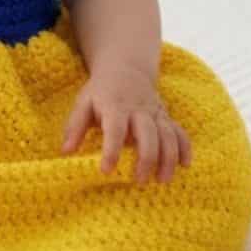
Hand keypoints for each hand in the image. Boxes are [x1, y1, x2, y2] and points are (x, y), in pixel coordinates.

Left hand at [60, 68, 191, 183]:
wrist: (126, 69)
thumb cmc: (101, 92)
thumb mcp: (83, 103)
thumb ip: (74, 126)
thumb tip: (65, 151)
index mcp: (115, 107)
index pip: (115, 129)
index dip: (111, 150)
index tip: (106, 171)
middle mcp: (138, 110)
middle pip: (149, 134)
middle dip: (147, 158)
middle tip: (139, 181)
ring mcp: (155, 113)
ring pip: (168, 135)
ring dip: (168, 158)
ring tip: (162, 181)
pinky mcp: (166, 116)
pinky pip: (180, 131)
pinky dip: (185, 148)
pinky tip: (185, 166)